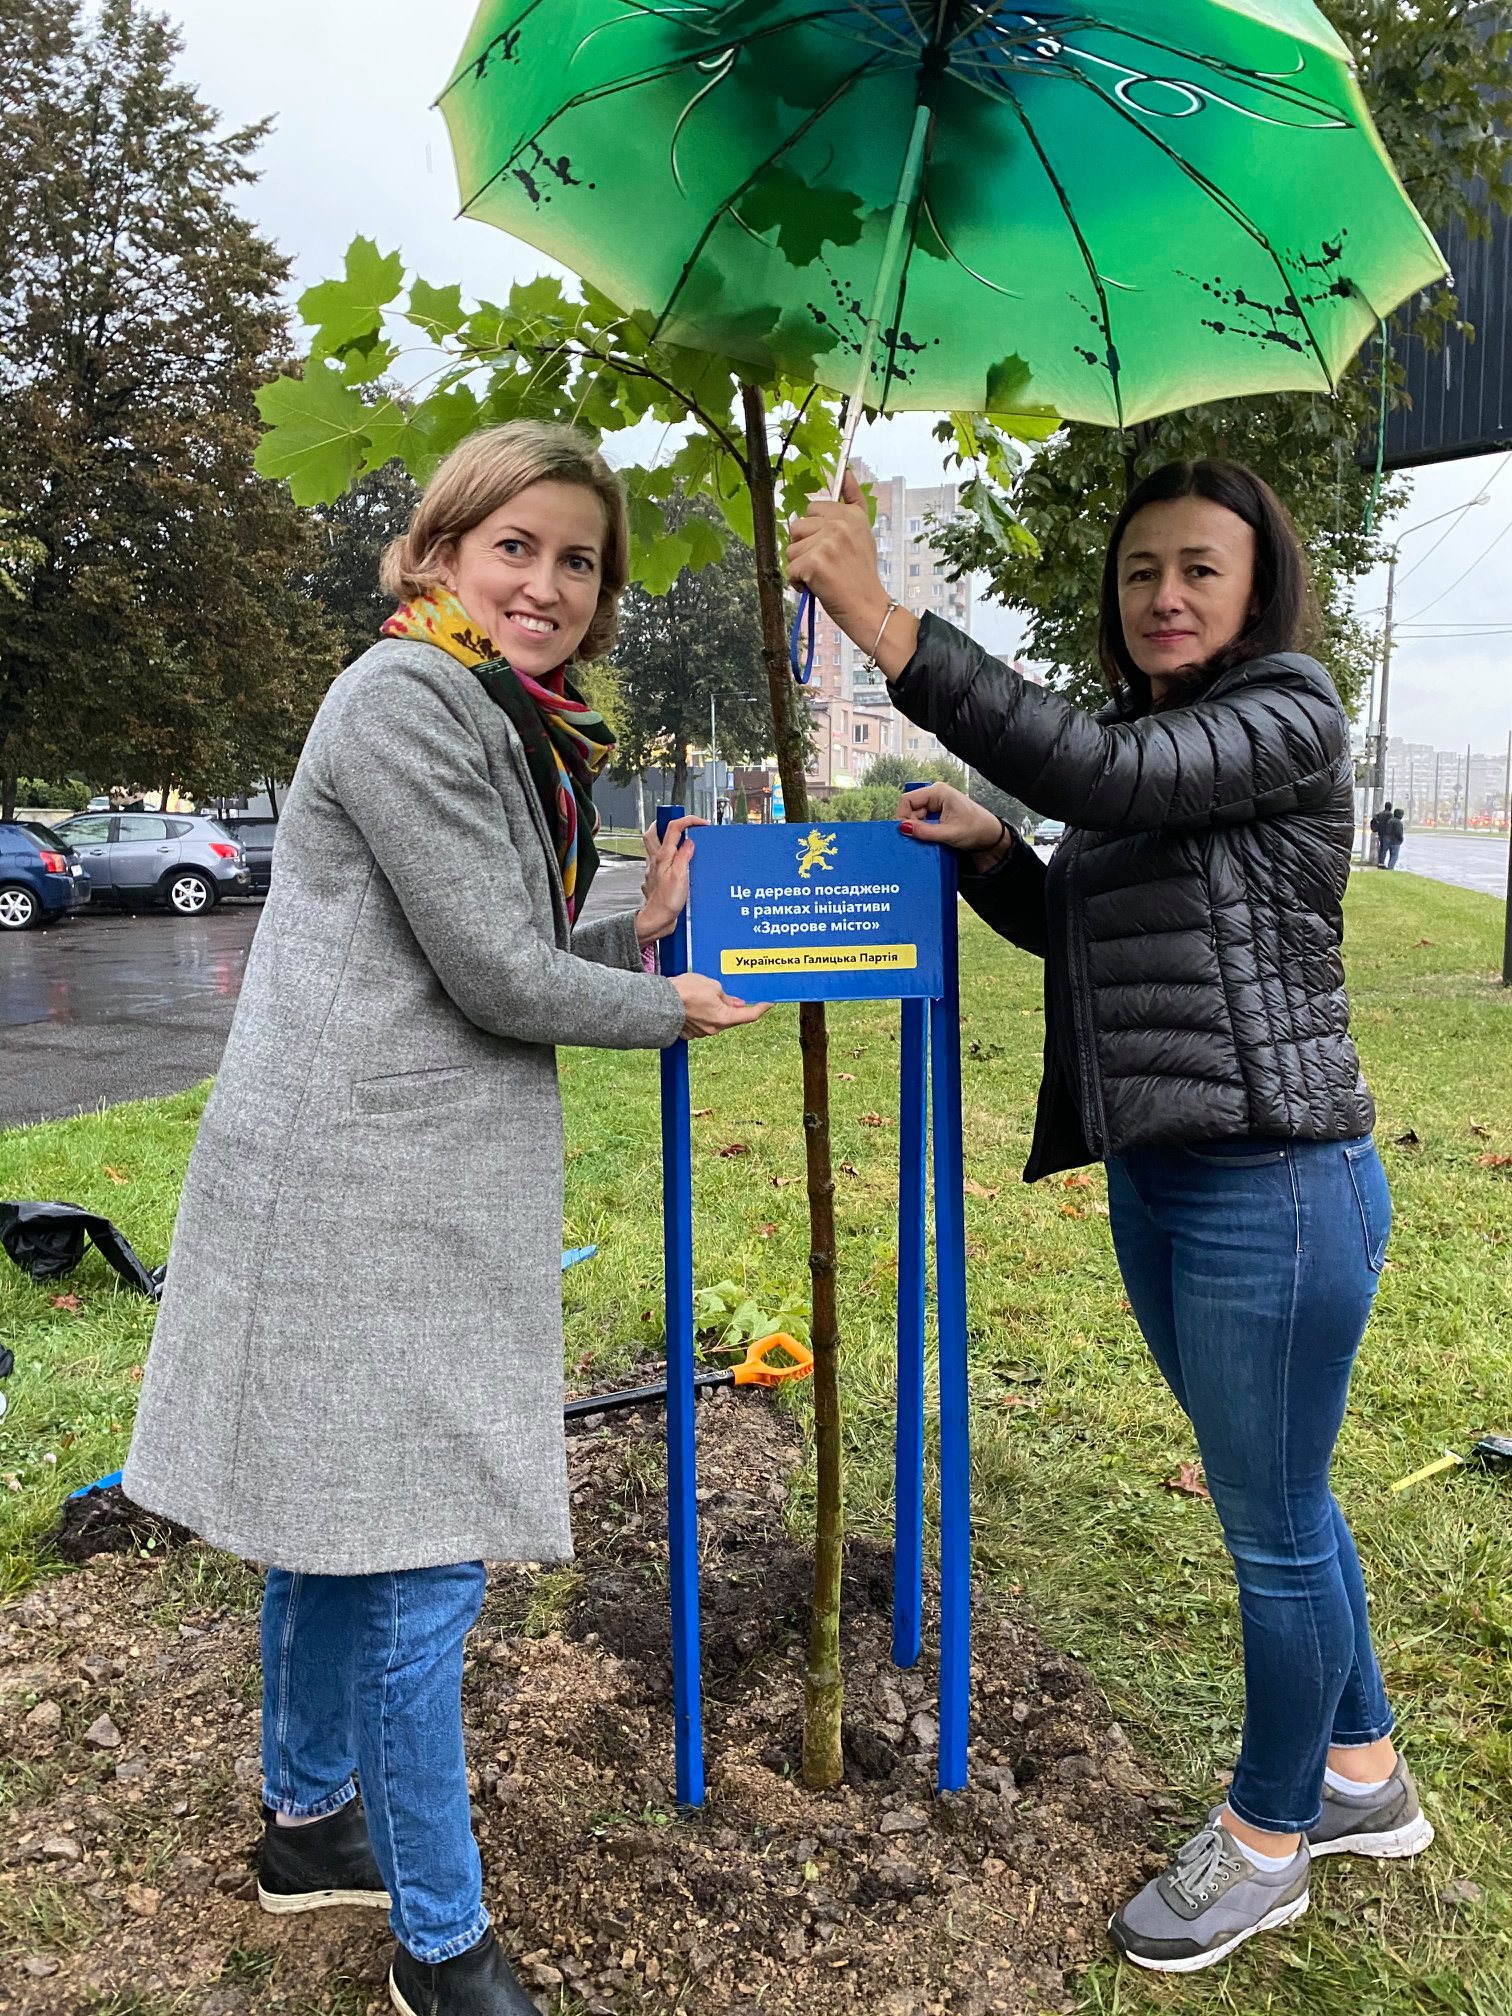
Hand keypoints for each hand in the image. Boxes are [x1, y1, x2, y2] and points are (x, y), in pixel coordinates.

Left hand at [634, 814, 705, 944]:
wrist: (657, 919)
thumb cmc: (666, 902)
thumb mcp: (681, 876)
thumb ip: (684, 856)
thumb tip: (689, 843)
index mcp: (662, 856)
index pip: (673, 828)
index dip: (688, 821)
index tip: (701, 823)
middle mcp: (655, 860)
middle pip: (653, 832)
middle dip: (664, 823)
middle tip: (678, 824)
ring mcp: (653, 869)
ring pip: (653, 846)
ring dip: (664, 839)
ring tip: (679, 841)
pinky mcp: (655, 879)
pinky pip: (658, 862)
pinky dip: (667, 858)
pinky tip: (676, 864)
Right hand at [670, 971, 770, 1038]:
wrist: (659, 1002)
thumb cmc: (686, 992)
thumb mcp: (712, 986)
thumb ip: (726, 996)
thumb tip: (735, 1003)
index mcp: (724, 1018)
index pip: (749, 1016)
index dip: (761, 1009)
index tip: (769, 1003)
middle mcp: (714, 1029)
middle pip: (731, 1018)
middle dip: (734, 1006)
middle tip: (735, 993)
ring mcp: (700, 1032)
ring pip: (715, 1019)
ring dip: (716, 1008)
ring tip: (706, 992)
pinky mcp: (688, 1031)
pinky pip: (701, 1021)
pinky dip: (703, 1012)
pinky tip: (695, 1001)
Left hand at [787, 471, 918, 676]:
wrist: (868, 607)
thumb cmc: (861, 575)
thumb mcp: (863, 533)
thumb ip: (853, 501)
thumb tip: (846, 470)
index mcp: (850, 514)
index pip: (814, 508)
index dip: (817, 531)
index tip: (831, 548)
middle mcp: (840, 524)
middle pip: (798, 527)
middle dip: (805, 548)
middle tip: (827, 565)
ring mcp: (826, 542)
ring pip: (791, 549)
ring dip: (801, 566)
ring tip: (823, 576)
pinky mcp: (814, 562)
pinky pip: (790, 568)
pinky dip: (798, 582)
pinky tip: (816, 587)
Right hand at [896, 784, 1010, 869]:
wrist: (991, 837)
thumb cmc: (976, 830)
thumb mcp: (948, 833)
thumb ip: (925, 831)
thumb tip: (902, 828)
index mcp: (938, 792)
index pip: (908, 800)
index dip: (902, 816)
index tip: (905, 833)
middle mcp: (935, 795)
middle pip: (910, 808)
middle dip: (911, 825)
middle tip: (917, 840)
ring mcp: (937, 804)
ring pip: (916, 816)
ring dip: (918, 829)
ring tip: (926, 840)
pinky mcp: (938, 813)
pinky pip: (923, 821)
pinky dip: (923, 831)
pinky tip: (929, 839)